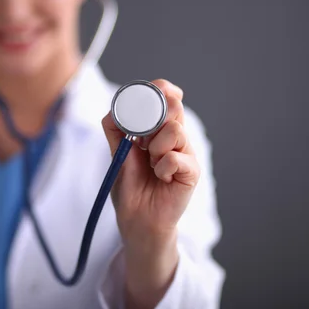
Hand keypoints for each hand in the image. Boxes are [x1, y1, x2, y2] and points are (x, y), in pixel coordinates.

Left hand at [101, 79, 200, 308]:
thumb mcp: (117, 151)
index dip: (159, 89)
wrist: (136, 218)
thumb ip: (116, 127)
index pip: (167, 95)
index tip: (146, 99)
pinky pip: (175, 157)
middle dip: (152, 120)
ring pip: (175, 130)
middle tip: (142, 142)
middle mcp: (175, 135)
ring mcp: (186, 151)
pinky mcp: (192, 171)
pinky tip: (161, 178)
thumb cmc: (130, 186)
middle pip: (173, 106)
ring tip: (152, 165)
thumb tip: (116, 106)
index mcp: (159, 126)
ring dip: (155, 149)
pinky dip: (162, 169)